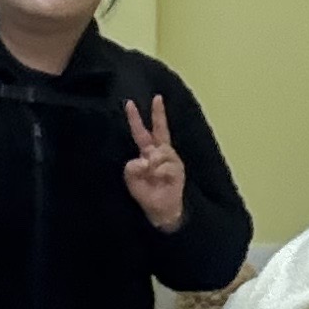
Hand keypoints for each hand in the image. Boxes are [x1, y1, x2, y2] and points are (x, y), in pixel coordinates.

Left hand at [120, 96, 188, 232]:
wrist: (162, 210)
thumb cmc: (147, 193)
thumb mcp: (132, 180)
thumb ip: (131, 168)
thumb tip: (145, 159)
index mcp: (148, 153)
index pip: (141, 133)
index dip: (136, 119)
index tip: (129, 103)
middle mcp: (161, 152)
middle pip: (160, 130)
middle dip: (158, 113)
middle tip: (157, 98)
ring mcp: (171, 159)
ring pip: (159, 152)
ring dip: (153, 164)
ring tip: (153, 176)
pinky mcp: (178, 168)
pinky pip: (165, 165)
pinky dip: (159, 172)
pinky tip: (161, 179)